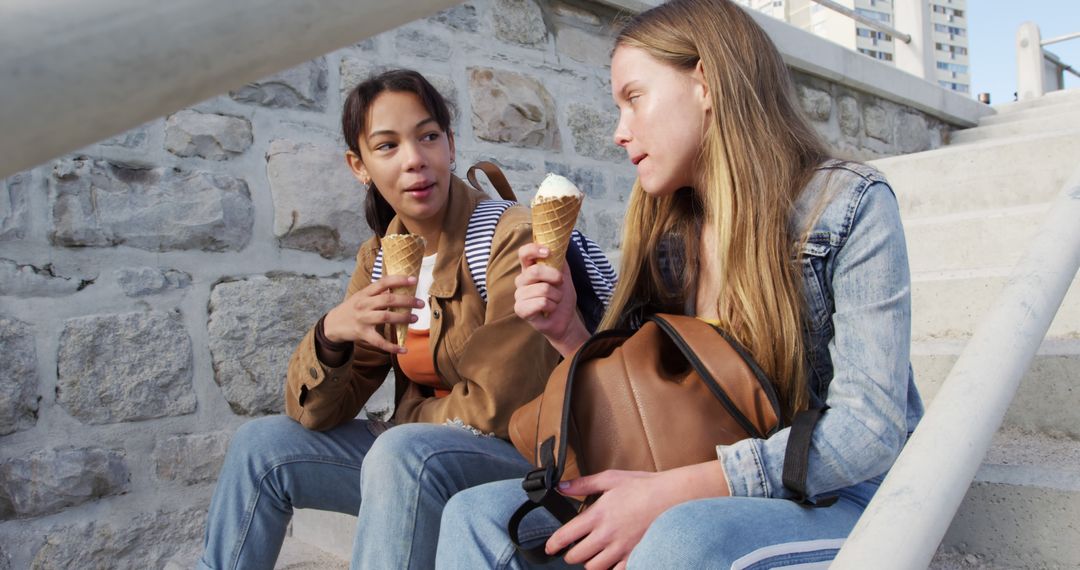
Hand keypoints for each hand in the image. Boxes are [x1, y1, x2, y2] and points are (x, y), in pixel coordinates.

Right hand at [323, 275, 422, 354]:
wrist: (333, 324)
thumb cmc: (352, 308)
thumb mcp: (361, 296)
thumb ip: (377, 293)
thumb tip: (399, 287)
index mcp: (365, 293)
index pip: (383, 282)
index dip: (399, 280)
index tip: (414, 280)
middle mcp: (364, 304)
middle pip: (388, 300)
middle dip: (407, 301)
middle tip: (421, 303)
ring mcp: (363, 319)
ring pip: (386, 317)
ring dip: (403, 318)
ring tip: (415, 318)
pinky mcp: (363, 334)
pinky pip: (379, 341)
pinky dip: (392, 346)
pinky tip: (404, 349)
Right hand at [514, 243, 589, 357]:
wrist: (566, 319)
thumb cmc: (562, 296)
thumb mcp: (564, 274)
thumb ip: (559, 258)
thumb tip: (561, 240)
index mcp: (529, 269)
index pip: (524, 253)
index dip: (534, 249)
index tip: (548, 252)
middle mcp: (521, 281)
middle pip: (535, 271)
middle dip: (555, 277)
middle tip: (560, 284)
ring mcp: (519, 295)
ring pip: (542, 289)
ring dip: (556, 296)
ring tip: (555, 300)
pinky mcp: (520, 310)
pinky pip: (540, 303)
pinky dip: (552, 306)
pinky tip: (550, 310)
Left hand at [547, 462, 728, 568]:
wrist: (673, 498)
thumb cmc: (644, 487)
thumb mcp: (610, 479)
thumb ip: (583, 484)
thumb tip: (562, 486)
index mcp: (597, 515)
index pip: (565, 536)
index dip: (553, 544)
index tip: (550, 547)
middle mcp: (606, 535)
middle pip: (576, 557)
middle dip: (571, 555)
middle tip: (573, 549)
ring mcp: (621, 549)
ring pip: (594, 568)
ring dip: (589, 563)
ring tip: (592, 555)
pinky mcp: (635, 556)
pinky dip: (610, 569)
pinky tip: (611, 560)